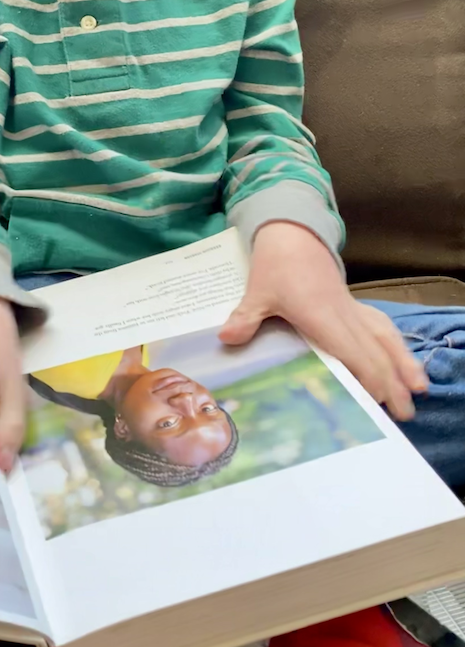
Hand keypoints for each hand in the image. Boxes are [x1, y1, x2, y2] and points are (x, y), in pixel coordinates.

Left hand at [219, 222, 426, 420]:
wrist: (292, 233)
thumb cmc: (276, 264)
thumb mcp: (258, 290)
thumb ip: (246, 317)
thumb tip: (227, 338)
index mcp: (323, 316)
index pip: (353, 352)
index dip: (368, 377)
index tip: (376, 402)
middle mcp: (344, 315)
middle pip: (376, 352)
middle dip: (392, 383)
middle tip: (404, 414)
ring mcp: (352, 309)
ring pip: (386, 338)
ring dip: (403, 363)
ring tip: (418, 389)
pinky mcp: (354, 304)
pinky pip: (381, 326)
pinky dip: (395, 344)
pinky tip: (403, 359)